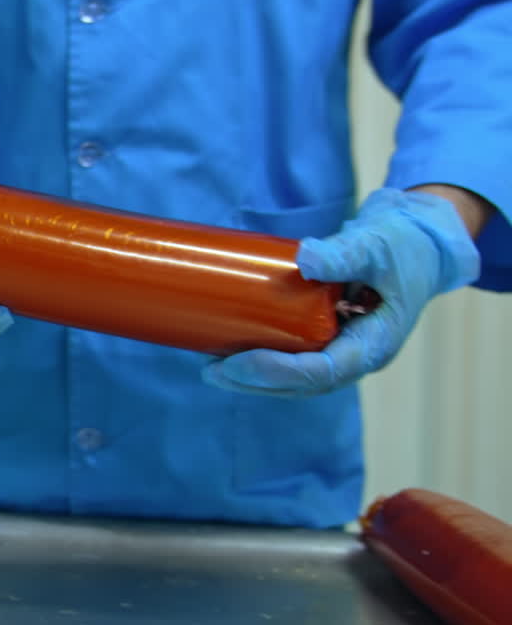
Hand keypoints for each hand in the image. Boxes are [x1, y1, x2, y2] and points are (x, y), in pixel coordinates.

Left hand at [202, 187, 480, 395]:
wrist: (414, 240)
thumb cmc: (400, 243)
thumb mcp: (377, 245)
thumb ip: (346, 251)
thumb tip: (307, 258)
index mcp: (373, 345)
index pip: (322, 373)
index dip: (279, 372)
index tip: (239, 362)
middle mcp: (355, 355)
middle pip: (301, 385)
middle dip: (255, 382)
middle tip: (211, 370)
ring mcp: (340, 349)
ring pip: (293, 379)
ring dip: (252, 380)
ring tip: (210, 367)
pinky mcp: (324, 336)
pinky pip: (291, 358)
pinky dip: (259, 362)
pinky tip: (224, 354)